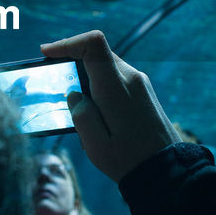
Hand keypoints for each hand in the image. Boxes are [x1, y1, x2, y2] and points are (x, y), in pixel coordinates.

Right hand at [40, 31, 179, 182]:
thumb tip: (74, 95)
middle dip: (72, 62)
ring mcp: (140, 84)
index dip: (68, 43)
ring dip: (85, 76)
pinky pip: (115, 78)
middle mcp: (131, 79)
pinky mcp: (144, 93)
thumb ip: (81, 116)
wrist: (167, 171)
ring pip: (105, 66)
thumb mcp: (96, 146)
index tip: (47, 53)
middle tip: (54, 81)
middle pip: (97, 53)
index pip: (94, 44)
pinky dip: (98, 85)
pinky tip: (93, 111)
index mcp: (117, 88)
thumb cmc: (130, 161)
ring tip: (74, 104)